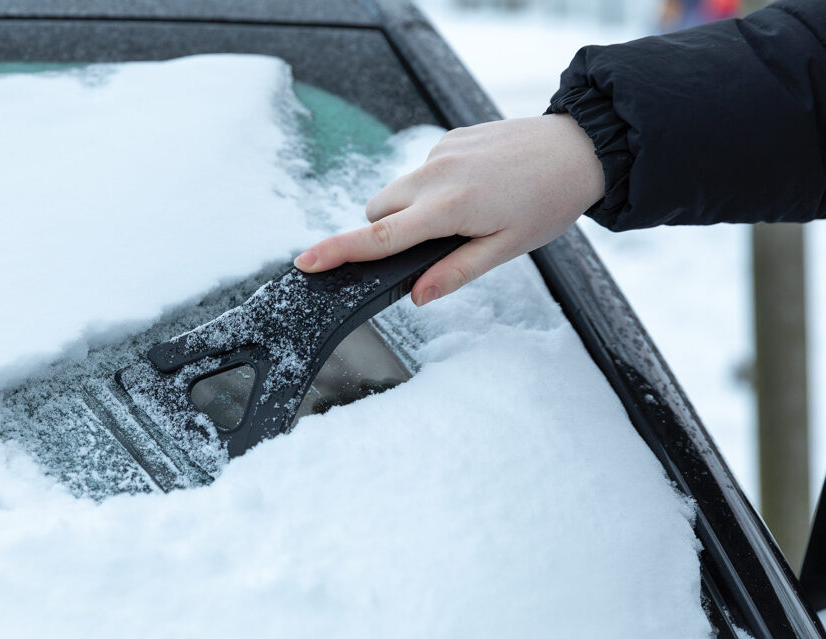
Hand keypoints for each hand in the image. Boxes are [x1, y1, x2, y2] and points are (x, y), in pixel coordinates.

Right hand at [293, 114, 603, 304]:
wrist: (579, 147)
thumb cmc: (549, 201)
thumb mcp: (507, 249)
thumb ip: (456, 271)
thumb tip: (417, 295)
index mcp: (449, 208)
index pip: (379, 238)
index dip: (338, 252)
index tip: (306, 262)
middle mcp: (435, 175)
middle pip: (377, 212)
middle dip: (387, 233)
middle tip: (431, 244)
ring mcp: (440, 152)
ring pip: (397, 191)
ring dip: (410, 210)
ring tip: (462, 213)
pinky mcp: (449, 137)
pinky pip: (421, 170)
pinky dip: (431, 186)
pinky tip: (474, 187)